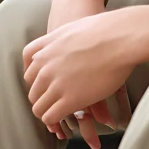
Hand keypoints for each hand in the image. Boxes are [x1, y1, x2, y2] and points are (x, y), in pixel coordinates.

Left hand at [23, 8, 138, 127]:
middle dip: (45, 97)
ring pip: (39, 107)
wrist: (120, 37)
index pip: (28, 74)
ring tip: (62, 111)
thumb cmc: (104, 30)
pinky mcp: (69, 100)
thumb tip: (64, 45)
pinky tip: (66, 116)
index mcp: (45, 50)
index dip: (39, 82)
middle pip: (33, 92)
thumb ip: (60, 40)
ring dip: (49, 110)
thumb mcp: (72, 28)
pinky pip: (50, 117)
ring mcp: (55, 84)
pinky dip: (56, 120)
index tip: (48, 86)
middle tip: (58, 100)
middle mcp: (45, 68)